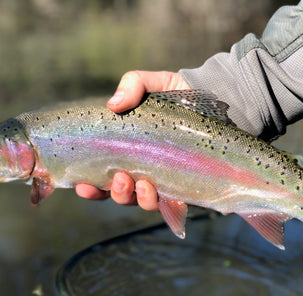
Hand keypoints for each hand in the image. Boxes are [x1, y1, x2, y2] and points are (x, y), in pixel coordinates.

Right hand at [75, 71, 189, 209]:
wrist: (219, 100)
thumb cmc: (181, 95)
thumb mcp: (155, 83)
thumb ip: (133, 85)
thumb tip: (113, 105)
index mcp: (130, 153)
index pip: (104, 177)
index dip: (91, 187)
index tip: (83, 185)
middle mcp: (146, 171)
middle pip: (124, 195)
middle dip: (117, 193)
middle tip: (120, 179)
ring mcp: (168, 181)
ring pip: (147, 203)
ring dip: (140, 199)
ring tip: (143, 184)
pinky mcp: (191, 187)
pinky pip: (176, 205)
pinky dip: (168, 205)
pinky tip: (167, 195)